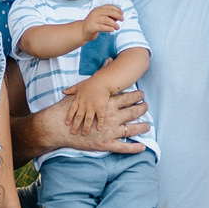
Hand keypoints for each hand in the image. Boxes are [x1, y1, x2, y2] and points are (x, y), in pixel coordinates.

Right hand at [30, 85, 147, 155]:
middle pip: (132, 112)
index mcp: (107, 104)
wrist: (59, 126)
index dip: (136, 96)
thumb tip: (108, 60)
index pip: (127, 98)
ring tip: (149, 126)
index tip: (142, 94)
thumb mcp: (83, 89)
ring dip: (142, 128)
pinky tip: (143, 147)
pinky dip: (134, 148)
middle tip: (147, 107)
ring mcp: (110, 131)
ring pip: (131, 129)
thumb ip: (98, 75)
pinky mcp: (106, 144)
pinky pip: (123, 147)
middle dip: (141, 109)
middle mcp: (111, 117)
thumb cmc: (70, 108)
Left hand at [62, 77, 114, 134]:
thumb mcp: (78, 85)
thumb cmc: (90, 83)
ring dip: (86, 127)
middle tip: (73, 133)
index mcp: (78, 100)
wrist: (102, 82)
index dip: (69, 117)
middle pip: (79, 117)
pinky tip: (98, 129)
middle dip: (75, 125)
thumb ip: (70, 90)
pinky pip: (99, 117)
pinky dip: (99, 123)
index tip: (67, 124)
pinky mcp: (100, 108)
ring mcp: (92, 107)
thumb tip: (62, 91)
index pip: (72, 110)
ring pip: (88, 119)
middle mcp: (84, 104)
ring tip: (84, 134)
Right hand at [82, 5, 122, 40]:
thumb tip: (119, 17)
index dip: (117, 9)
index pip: (109, 6)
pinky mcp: (92, 27)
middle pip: (109, 12)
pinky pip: (102, 27)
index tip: (122, 13)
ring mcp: (93, 19)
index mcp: (98, 9)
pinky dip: (109, 28)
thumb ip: (110, 17)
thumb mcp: (102, 18)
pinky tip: (112, 30)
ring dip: (114, 23)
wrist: (82, 31)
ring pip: (106, 19)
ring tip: (117, 27)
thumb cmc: (94, 24)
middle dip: (117, 15)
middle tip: (122, 19)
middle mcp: (96, 13)